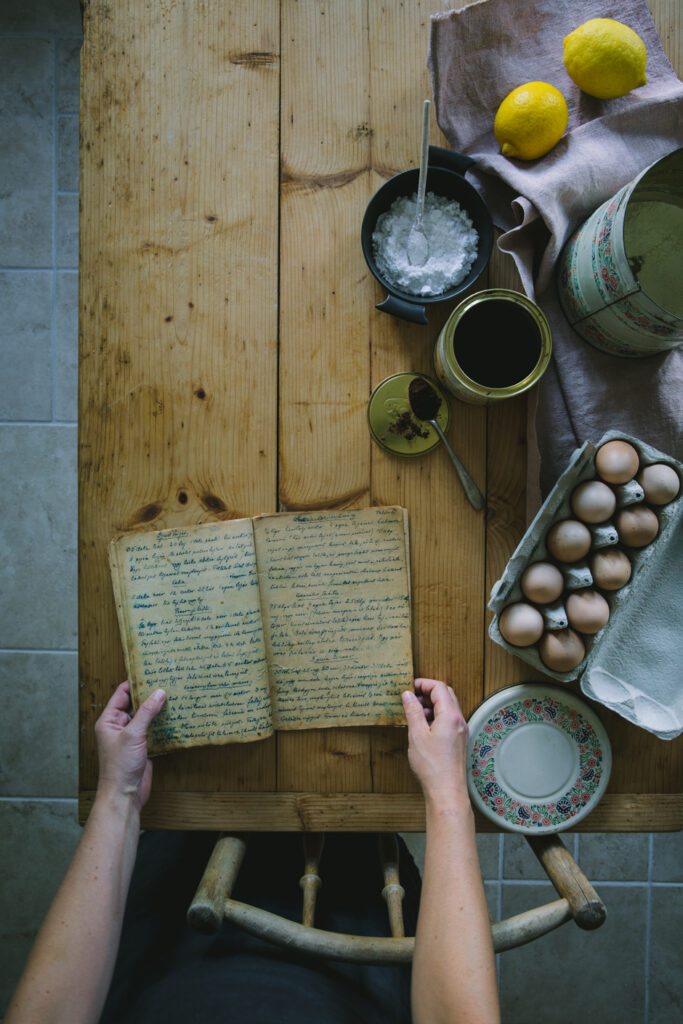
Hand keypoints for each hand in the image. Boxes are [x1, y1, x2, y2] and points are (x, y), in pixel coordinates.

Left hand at [94, 682, 165, 811]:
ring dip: (158, 709)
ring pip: (146, 717)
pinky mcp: (143, 746)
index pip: (122, 694)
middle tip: (167, 682)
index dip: (135, 683)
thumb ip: (146, 712)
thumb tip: (159, 693)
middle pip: (135, 704)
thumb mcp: (133, 735)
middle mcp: (119, 727)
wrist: (125, 795)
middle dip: (150, 694)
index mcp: (109, 721)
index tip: (151, 672)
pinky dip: (163, 723)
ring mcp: (132, 737)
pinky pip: (153, 730)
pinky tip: (175, 716)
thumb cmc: (120, 767)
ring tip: (174, 696)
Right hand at [402, 678, 469, 805]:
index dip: (424, 684)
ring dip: (432, 705)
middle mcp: (459, 721)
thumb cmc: (432, 766)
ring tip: (416, 713)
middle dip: (428, 693)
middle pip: (446, 695)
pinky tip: (424, 727)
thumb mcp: (416, 735)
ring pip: (448, 708)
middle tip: (412, 697)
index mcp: (450, 716)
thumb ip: (413, 712)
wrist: (447, 791)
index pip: (439, 688)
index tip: (410, 686)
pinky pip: (449, 720)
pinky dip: (437, 717)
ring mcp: (461, 731)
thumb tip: (407, 695)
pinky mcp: (459, 741)